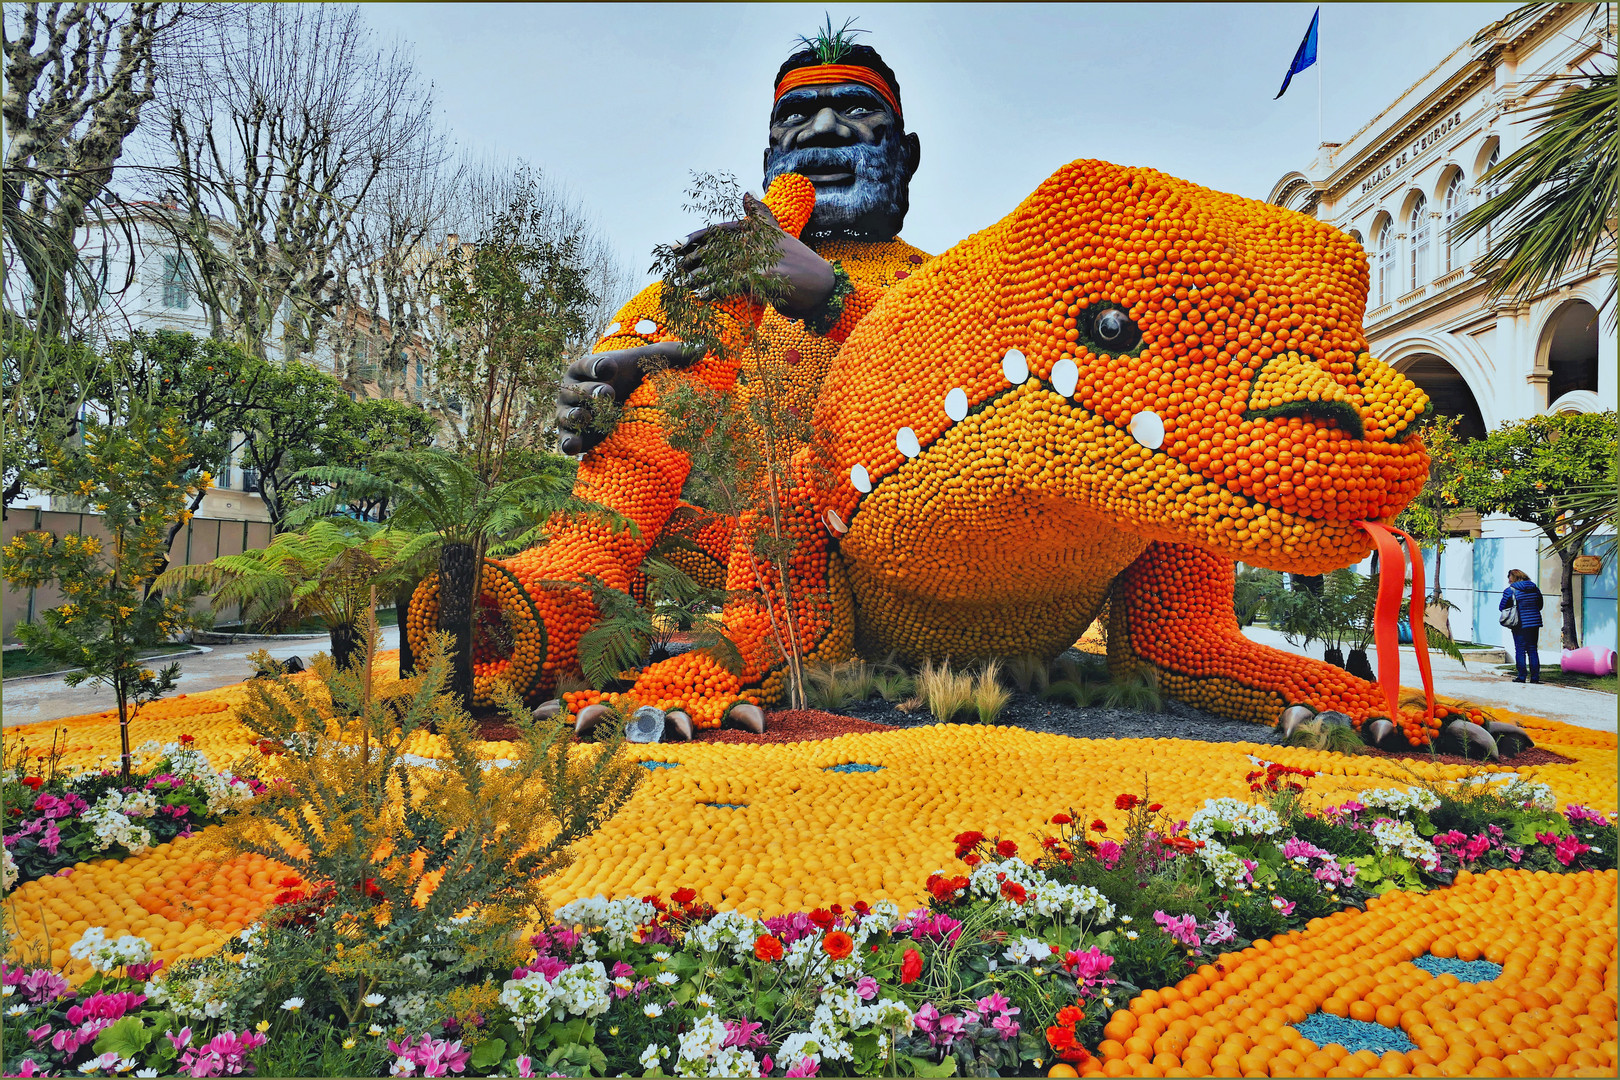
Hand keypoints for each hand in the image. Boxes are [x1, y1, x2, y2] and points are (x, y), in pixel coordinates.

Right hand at [556, 340, 700, 454]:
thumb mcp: (648, 365)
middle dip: (591, 391)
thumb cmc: (631, 379)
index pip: (589, 364)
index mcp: (587, 367)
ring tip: (589, 416)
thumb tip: (704, 346)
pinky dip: (568, 443)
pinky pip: (564, 440)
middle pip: (577, 390)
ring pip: (568, 414)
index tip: (611, 366)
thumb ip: (672, 354)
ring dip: (577, 415)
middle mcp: (572, 389)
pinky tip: (575, 447)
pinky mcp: (572, 436)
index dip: (598, 365)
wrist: (617, 409)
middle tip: (609, 393)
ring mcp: (569, 413)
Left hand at [672, 192, 835, 319]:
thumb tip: (745, 193)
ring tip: (681, 284)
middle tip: (672, 267)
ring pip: (722, 265)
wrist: (823, 286)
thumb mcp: (779, 235)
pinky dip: (715, 288)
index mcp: (759, 229)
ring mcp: (763, 256)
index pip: (721, 230)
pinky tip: (701, 295)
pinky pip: (733, 282)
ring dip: (699, 276)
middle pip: (718, 247)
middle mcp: (759, 240)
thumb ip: (761, 215)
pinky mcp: (765, 275)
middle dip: (693, 257)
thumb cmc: (799, 262)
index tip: (676, 244)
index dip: (697, 237)